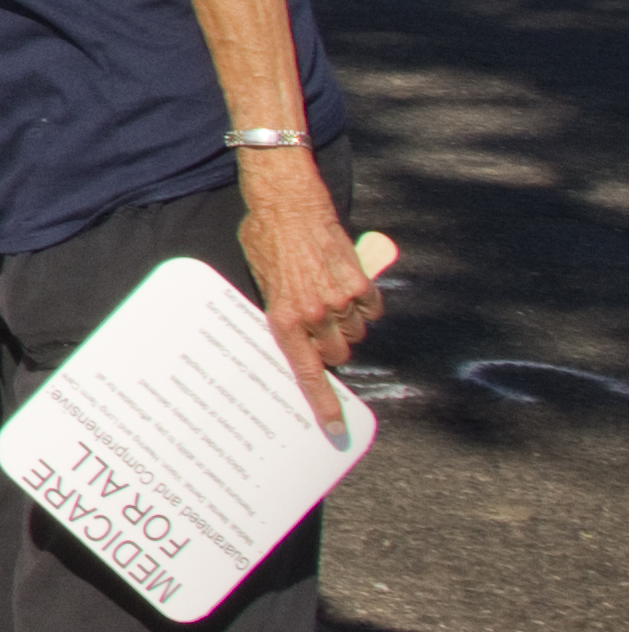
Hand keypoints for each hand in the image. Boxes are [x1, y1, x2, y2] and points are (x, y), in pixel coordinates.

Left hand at [239, 182, 388, 444]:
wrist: (287, 203)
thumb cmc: (265, 238)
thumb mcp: (260, 280)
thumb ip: (279, 310)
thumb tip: (292, 337)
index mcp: (283, 318)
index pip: (306, 372)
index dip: (322, 403)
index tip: (334, 428)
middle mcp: (313, 314)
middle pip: (337, 354)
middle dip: (331, 346)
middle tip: (321, 327)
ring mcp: (339, 299)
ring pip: (356, 332)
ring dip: (347, 322)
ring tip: (328, 294)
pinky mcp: (360, 282)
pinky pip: (371, 308)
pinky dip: (364, 302)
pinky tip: (346, 283)